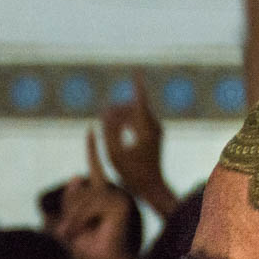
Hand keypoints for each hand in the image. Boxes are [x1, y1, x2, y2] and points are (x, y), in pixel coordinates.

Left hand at [57, 134, 137, 258]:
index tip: (90, 130)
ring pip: (86, 196)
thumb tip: (76, 176)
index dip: (92, 150)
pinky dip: (82, 218)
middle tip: (63, 232)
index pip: (96, 169)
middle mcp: (114, 195)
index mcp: (103, 197)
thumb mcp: (71, 220)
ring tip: (68, 234)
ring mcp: (121, 199)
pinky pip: (93, 203)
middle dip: (69, 211)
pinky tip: (83, 232)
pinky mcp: (122, 206)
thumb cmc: (86, 249)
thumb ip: (71, 200)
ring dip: (73, 217)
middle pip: (82, 188)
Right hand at [99, 73, 171, 211]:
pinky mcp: (155, 137)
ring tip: (105, 121)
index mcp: (146, 129)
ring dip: (121, 114)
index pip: (140, 101)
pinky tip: (116, 128)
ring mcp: (156, 132)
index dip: (137, 85)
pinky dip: (127, 121)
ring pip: (137, 114)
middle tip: (102, 112)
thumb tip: (106, 111)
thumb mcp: (114, 153)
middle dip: (118, 107)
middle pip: (135, 107)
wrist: (151, 187)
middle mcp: (154, 127)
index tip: (136, 71)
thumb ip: (108, 131)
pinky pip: (140, 121)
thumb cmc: (131, 173)